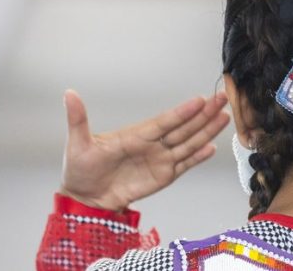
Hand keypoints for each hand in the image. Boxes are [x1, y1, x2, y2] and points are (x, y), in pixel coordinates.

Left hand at [60, 90, 230, 211]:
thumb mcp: (77, 143)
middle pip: (183, 127)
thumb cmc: (80, 170)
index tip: (200, 99)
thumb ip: (78, 119)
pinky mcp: (163, 176)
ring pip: (188, 143)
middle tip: (222, 99)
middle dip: (204, 114)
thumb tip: (68, 93)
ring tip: (224, 117)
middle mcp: (153, 144)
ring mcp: (160, 160)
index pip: (165, 121)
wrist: (85, 199)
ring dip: (207, 131)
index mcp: (136, 135)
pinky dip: (198, 157)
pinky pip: (184, 165)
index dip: (183, 111)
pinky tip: (211, 147)